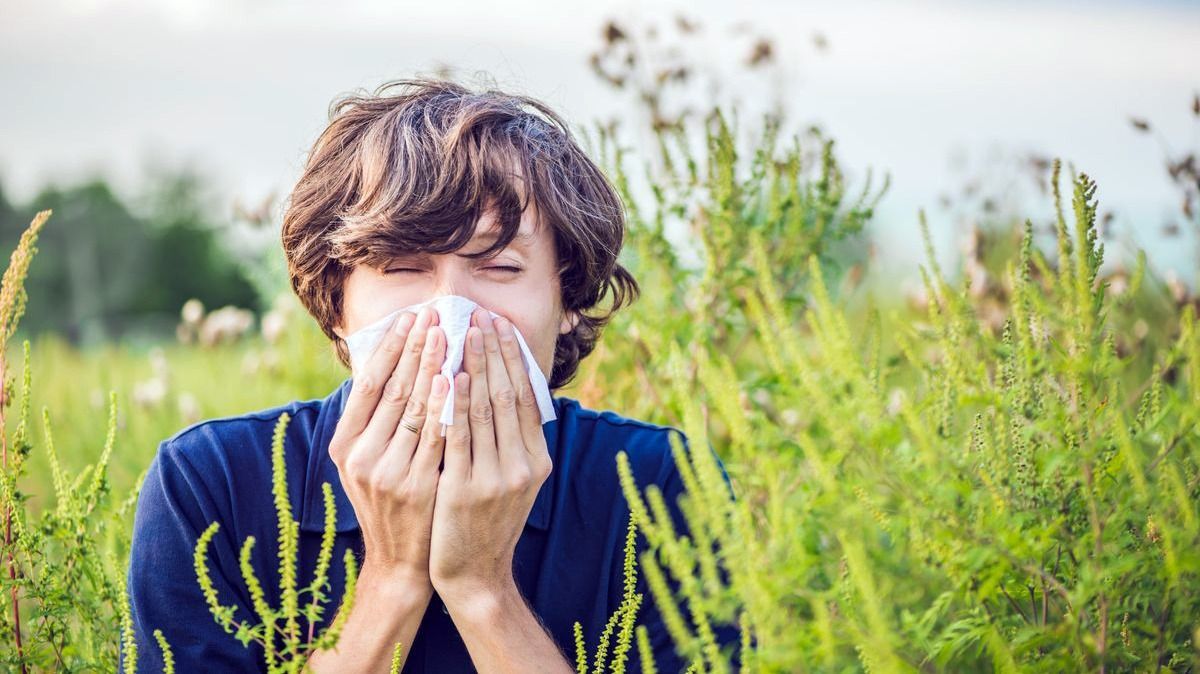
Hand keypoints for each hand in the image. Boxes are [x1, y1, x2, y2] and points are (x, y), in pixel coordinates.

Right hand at [328, 306, 448, 591]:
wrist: (401, 562)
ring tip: (448, 334)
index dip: (390, 348)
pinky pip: (435, 437)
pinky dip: (446, 406)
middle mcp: (360, 457)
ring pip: (414, 408)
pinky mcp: (416, 486)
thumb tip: (392, 361)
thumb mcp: (369, 461)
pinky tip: (456, 379)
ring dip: (432, 367)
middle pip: (392, 390)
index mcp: (344, 446)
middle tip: (434, 314)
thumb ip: (376, 420)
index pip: (368, 384)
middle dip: (415, 348)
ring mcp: (387, 472)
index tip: (409, 317)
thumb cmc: (391, 501)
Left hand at [429, 307, 552, 604]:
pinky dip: (458, 402)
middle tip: (481, 315)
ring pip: (486, 409)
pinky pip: (460, 436)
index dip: (513, 358)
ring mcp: (496, 477)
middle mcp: (523, 465)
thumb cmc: (485, 522)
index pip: (526, 396)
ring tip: (464, 331)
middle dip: (494, 351)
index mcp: (536, 459)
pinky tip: (452, 375)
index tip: (500, 325)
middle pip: (508, 395)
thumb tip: (505, 391)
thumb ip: (511, 441)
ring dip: (475, 365)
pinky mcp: (466, 488)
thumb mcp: (512, 481)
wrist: (474, 575)